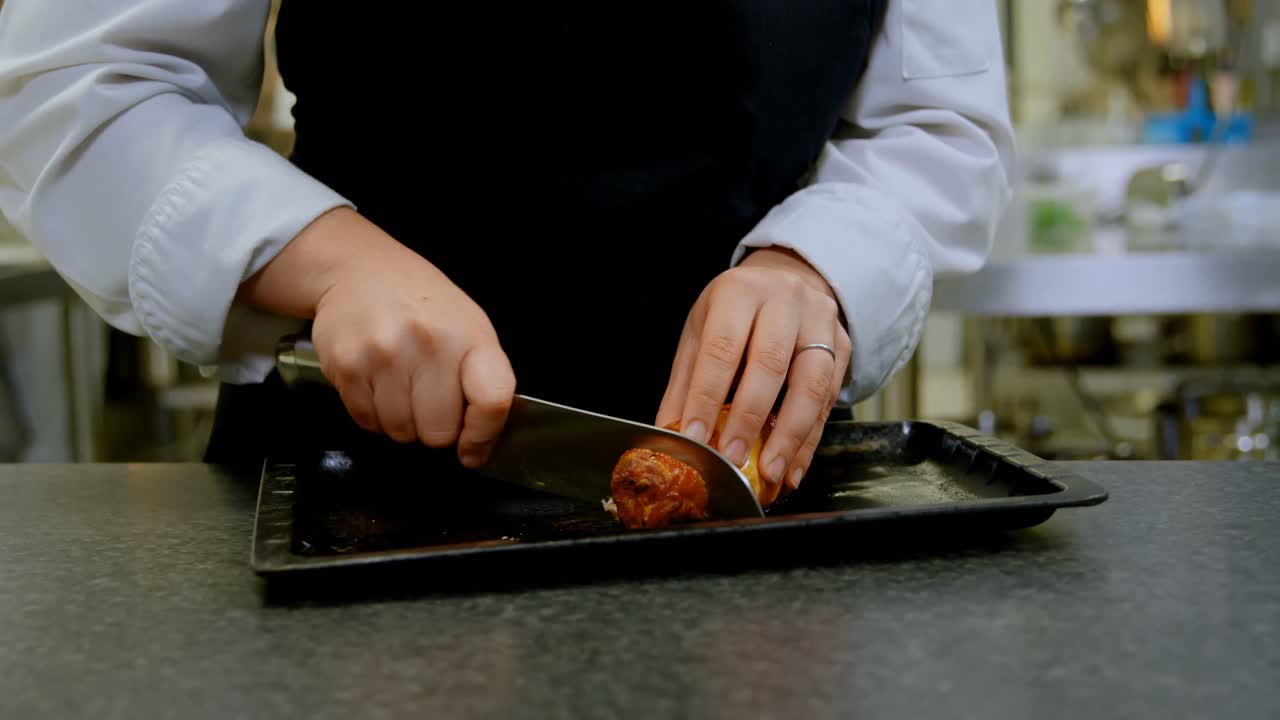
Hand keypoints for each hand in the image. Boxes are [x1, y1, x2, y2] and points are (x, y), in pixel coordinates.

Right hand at [238, 207, 515, 466]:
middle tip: (427, 401)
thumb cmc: (420, 303)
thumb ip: (481, 380)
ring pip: (400, 432)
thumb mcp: (468, 326)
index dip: (483, 436)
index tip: (473, 449)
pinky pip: (366, 421)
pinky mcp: (347, 366)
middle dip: (435, 429)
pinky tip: (377, 382)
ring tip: (400, 385)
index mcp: (469, 337)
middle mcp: (429, 344)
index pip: (491, 401)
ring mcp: (384, 355)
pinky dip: (373, 414)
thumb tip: (479, 442)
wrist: (359, 268)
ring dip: (401, 422)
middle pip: (439, 432)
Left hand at [656, 248, 850, 491]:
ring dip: (790, 435)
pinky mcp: (843, 346)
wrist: (787, 280)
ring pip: (811, 383)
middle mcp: (784, 300)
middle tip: (733, 459)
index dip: (707, 396)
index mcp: (738, 291)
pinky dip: (810, 440)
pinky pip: (830, 399)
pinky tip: (793, 467)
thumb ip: (686, 382)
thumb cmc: (736, 312)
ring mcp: (820, 321)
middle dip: (750, 419)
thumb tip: (670, 435)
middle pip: (770, 363)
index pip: (721, 348)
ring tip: (772, 473)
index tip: (696, 438)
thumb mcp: (702, 330)